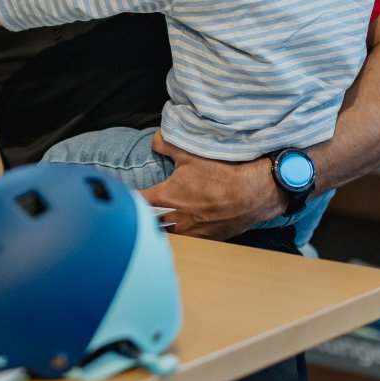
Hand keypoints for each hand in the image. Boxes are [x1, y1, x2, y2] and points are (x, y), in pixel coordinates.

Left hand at [140, 133, 283, 240]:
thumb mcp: (191, 153)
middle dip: (143, 215)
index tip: (124, 193)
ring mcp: (189, 233)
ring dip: (162, 227)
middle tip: (142, 207)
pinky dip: (182, 233)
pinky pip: (187, 240)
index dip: (127, 197)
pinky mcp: (205, 240)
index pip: (134, 201)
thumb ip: (166, 144)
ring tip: (162, 218)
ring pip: (166, 234)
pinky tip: (186, 225)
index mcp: (164, 198)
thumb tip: (154, 140)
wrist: (255, 193)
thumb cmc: (222, 173)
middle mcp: (173, 220)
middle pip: (147, 222)